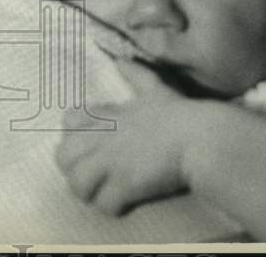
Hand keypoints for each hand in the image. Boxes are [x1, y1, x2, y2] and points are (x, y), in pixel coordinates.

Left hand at [55, 59, 203, 215]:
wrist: (202, 138)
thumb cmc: (181, 113)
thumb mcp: (154, 88)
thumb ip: (136, 74)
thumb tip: (121, 58)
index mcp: (108, 115)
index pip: (68, 120)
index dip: (73, 134)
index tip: (89, 143)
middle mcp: (104, 137)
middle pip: (63, 156)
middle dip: (73, 168)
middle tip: (92, 175)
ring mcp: (112, 162)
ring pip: (77, 183)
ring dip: (88, 191)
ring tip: (103, 192)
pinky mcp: (126, 184)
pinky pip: (103, 204)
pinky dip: (110, 207)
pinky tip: (122, 204)